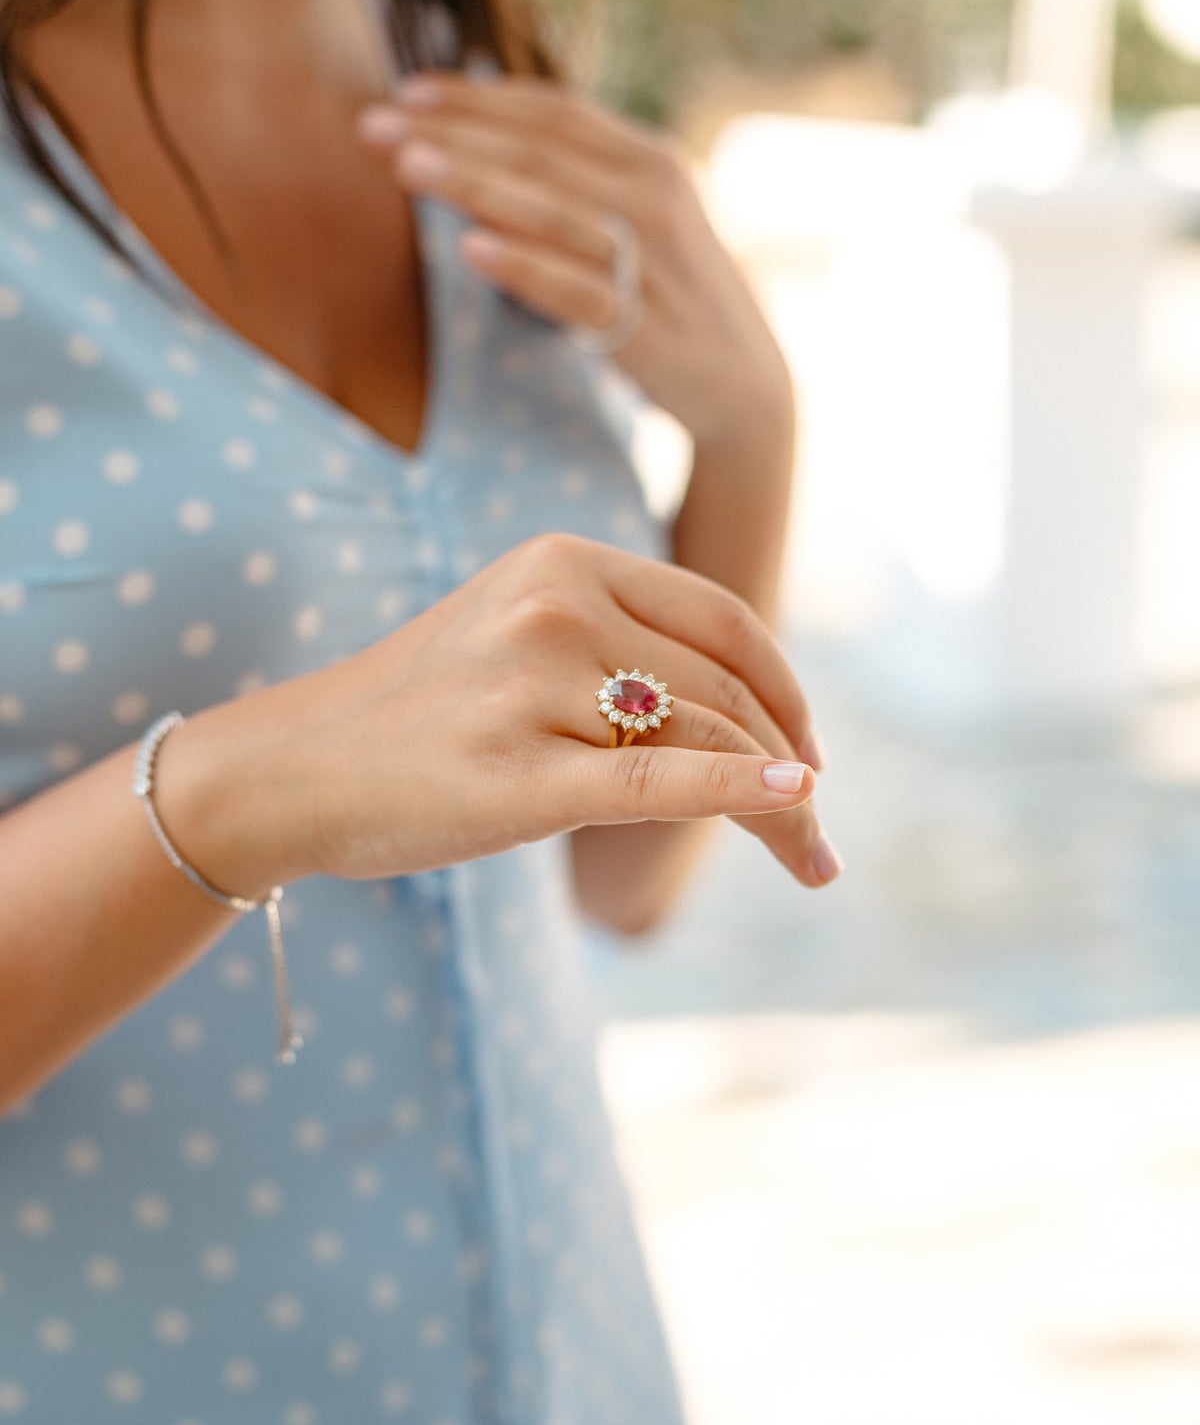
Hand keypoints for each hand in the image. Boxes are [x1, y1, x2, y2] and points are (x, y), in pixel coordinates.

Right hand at [173, 534, 838, 895]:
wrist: (294, 767)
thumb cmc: (418, 716)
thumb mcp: (516, 642)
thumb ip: (617, 649)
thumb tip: (750, 721)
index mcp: (565, 562)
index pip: (720, 620)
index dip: (785, 688)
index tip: (809, 753)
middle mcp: (557, 606)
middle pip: (724, 689)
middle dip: (794, 765)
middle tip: (818, 835)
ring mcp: (535, 684)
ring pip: (706, 741)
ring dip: (783, 810)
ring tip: (812, 862)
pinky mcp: (518, 770)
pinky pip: (657, 783)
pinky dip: (739, 792)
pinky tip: (795, 801)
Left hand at [357, 73, 795, 449]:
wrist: (742, 379)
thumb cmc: (669, 292)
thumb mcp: (634, 217)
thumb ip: (574, 177)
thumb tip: (480, 137)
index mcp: (647, 159)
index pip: (552, 111)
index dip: (477, 97)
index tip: (405, 92)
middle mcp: (654, 197)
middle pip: (541, 152)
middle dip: (454, 135)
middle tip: (374, 126)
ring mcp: (651, 261)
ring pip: (552, 211)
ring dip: (476, 186)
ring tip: (407, 169)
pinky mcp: (644, 326)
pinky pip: (575, 291)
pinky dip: (524, 268)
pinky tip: (471, 250)